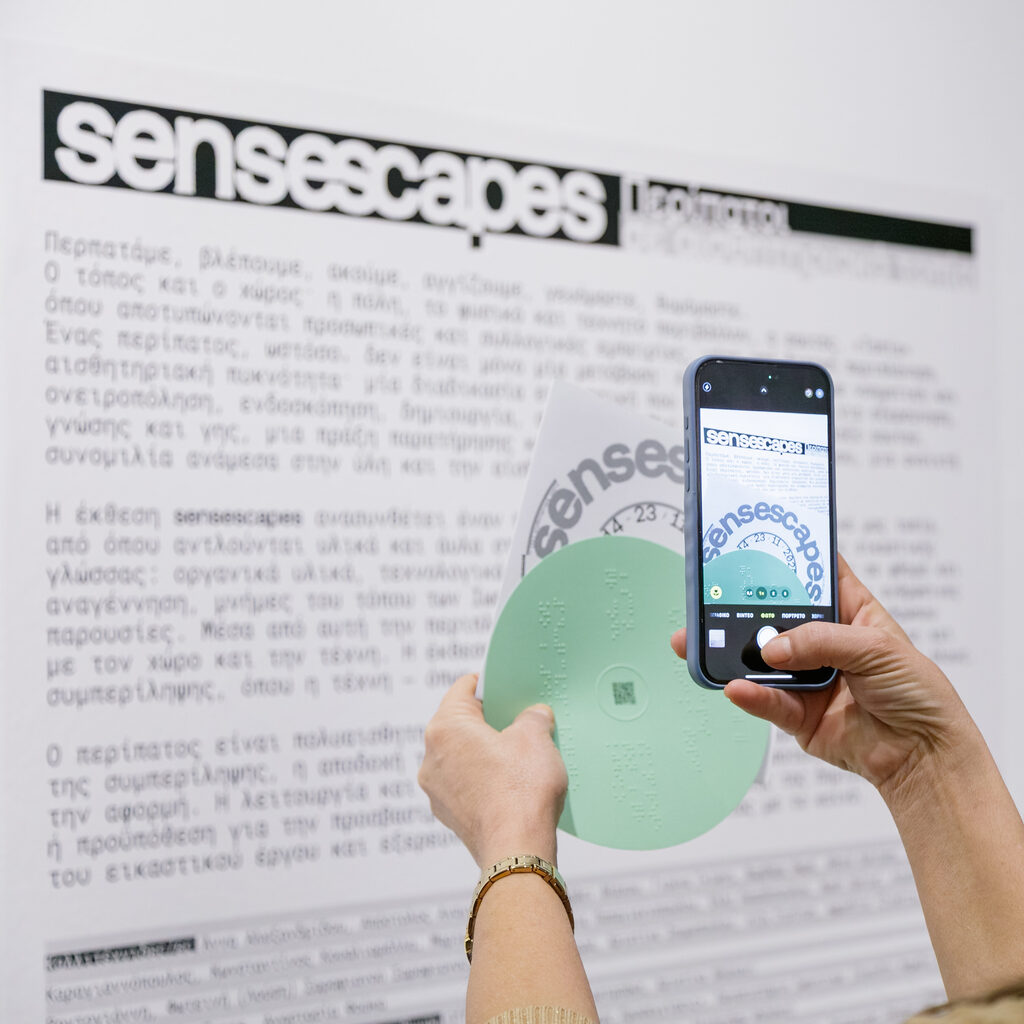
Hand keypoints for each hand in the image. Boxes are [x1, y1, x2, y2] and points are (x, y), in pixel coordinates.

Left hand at [418, 673, 567, 867]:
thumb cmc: (521, 790)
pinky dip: (486, 780)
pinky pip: (467, 785)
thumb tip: (534, 716)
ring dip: (488, 753)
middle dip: (491, 722)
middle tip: (520, 721)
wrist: (517, 851)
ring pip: (464, 757)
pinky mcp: (450, 815)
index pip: (463, 689)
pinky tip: (513, 786)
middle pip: (462, 724)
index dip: (488, 683)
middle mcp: (431, 758)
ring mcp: (437, 790)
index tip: (506, 687)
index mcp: (445, 728)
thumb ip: (533, 716)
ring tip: (521, 756)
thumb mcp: (536, 736)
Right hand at [671, 555, 977, 799]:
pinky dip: (750, 694)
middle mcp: (822, 642)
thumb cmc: (917, 692)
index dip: (787, 559)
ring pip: (761, 659)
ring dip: (733, 652)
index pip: (814, 576)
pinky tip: (736, 686)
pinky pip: (767, 701)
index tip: (754, 545)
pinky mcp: (796, 714)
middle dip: (740, 607)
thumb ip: (822, 641)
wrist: (922, 755)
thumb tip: (774, 647)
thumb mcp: (877, 649)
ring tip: (704, 643)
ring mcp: (807, 677)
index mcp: (849, 612)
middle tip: (709, 596)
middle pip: (774, 617)